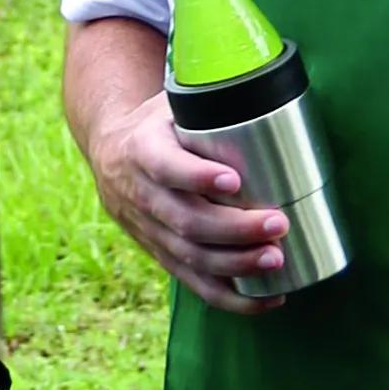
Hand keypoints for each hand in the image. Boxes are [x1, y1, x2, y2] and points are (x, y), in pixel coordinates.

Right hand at [86, 88, 290, 309]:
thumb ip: (208, 103)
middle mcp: (137, 193)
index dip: (196, 176)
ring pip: (189, 256)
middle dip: (233, 229)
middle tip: (278, 224)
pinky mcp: (158, 254)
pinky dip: (231, 297)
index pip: (164, 166)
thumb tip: (266, 89)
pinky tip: (268, 300)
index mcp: (139, 148)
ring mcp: (146, 229)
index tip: (233, 180)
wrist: (110, 148)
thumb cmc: (158, 121)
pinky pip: (192, 283)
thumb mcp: (172, 101)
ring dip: (235, 265)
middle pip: (184, 220)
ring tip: (276, 259)